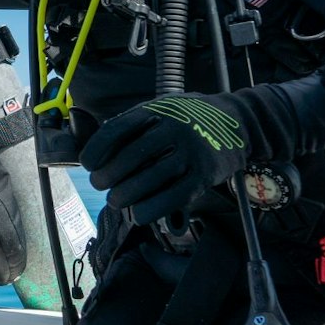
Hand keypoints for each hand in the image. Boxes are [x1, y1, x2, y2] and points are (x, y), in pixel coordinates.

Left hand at [79, 92, 251, 224]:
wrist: (236, 120)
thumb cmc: (185, 118)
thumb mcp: (157, 110)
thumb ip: (128, 125)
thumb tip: (90, 149)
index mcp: (155, 110)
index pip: (116, 130)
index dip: (96, 150)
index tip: (87, 164)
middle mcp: (173, 128)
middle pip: (130, 157)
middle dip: (107, 176)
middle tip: (99, 185)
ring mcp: (191, 151)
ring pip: (150, 179)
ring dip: (125, 195)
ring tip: (116, 201)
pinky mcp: (206, 173)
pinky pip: (174, 196)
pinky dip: (152, 209)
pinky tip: (139, 214)